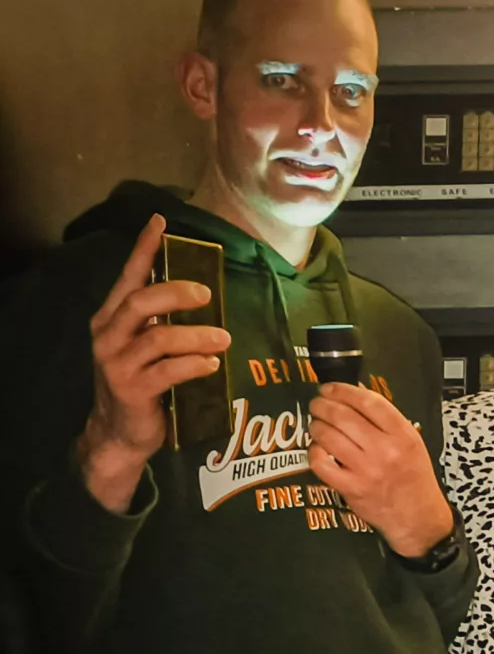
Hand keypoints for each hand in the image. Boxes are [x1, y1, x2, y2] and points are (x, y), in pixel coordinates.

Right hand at [77, 214, 230, 509]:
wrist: (121, 432)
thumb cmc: (142, 382)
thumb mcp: (147, 346)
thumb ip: (163, 321)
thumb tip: (202, 293)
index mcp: (113, 318)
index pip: (128, 276)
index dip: (143, 248)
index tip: (159, 221)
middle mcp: (109, 336)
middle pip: (140, 301)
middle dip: (175, 292)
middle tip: (207, 294)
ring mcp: (117, 364)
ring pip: (158, 338)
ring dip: (197, 335)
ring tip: (223, 338)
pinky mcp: (132, 390)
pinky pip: (168, 372)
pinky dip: (194, 365)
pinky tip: (211, 365)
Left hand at [307, 382, 452, 555]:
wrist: (418, 517)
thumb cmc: (414, 478)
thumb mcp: (412, 444)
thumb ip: (387, 422)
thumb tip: (355, 399)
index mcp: (403, 435)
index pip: (369, 401)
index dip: (344, 390)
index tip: (331, 388)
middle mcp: (385, 450)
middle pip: (343, 416)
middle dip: (323, 405)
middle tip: (316, 404)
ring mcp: (366, 470)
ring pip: (328, 436)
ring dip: (316, 426)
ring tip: (316, 424)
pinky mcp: (350, 488)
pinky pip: (320, 463)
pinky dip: (314, 452)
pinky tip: (317, 449)